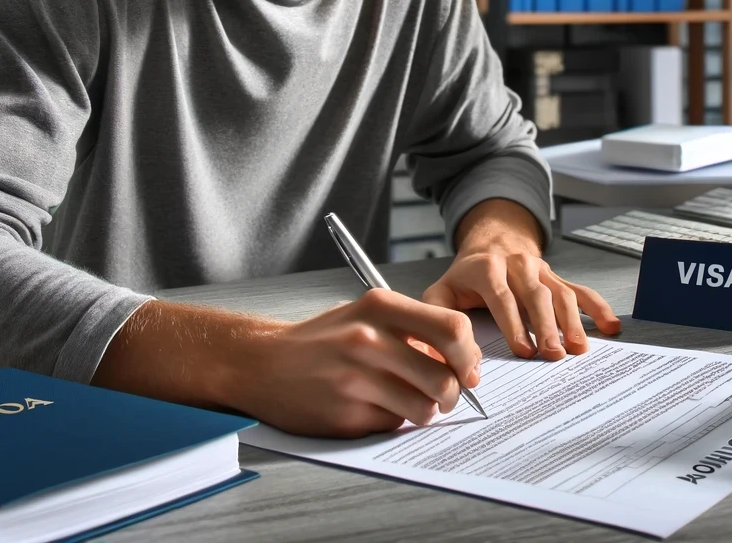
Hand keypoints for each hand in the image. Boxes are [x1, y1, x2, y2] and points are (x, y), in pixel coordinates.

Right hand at [231, 290, 481, 437]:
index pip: (452, 327)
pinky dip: (393, 420)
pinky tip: (373, 407)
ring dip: (425, 411)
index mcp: (380, 306)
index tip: (468, 368)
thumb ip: (410, 329)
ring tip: (409, 401)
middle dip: (455, 392)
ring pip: (424, 407)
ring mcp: (357, 379)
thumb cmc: (321, 339)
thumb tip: (459, 358)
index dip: (468, 354)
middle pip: (445, 376)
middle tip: (449, 394)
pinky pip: (393, 424)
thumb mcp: (365, 315)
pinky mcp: (346, 414)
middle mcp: (370, 339)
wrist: (262, 363)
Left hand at [422, 199, 621, 360]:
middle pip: (536, 295)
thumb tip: (450, 354)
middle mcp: (518, 265)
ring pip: (560, 293)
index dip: (513, 323)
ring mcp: (542, 269)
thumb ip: (440, 317)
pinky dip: (597, 307)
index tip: (523, 350)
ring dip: (572, 321)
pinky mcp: (557, 277)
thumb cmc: (466, 277)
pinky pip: (580, 290)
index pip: (501, 296)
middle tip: (553, 355)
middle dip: (546, 326)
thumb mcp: (442, 290)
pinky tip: (610, 326)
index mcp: (487, 268)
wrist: (491, 242)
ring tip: (578, 349)